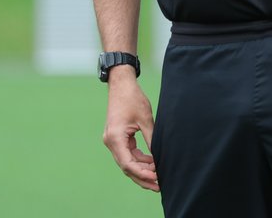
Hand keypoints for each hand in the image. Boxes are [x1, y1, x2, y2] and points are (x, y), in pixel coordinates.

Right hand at [102, 69, 157, 190]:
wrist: (121, 85)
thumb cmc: (132, 99)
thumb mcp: (145, 119)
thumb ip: (152, 138)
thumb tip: (160, 156)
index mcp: (115, 139)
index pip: (128, 164)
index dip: (143, 174)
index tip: (157, 179)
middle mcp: (111, 142)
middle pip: (127, 167)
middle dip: (142, 177)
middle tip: (158, 186)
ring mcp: (113, 141)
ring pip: (128, 162)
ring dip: (142, 170)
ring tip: (159, 176)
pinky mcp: (118, 138)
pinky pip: (129, 154)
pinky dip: (140, 160)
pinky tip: (153, 164)